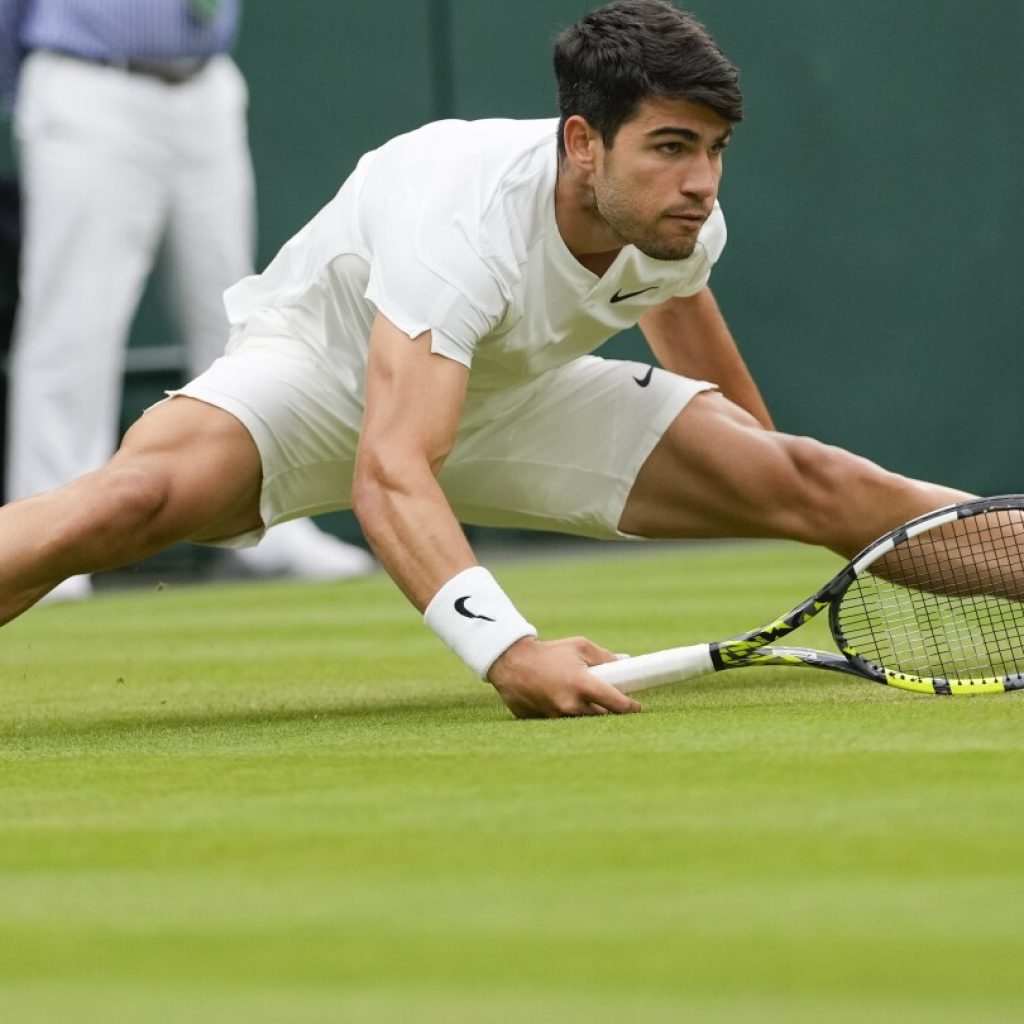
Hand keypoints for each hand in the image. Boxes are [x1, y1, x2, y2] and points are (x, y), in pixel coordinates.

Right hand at [487, 636, 642, 718]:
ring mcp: (556, 717)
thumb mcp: (580, 647)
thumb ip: (605, 657)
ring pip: (583, 721)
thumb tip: (626, 664)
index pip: (617, 703)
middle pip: (602, 716)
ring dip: (588, 712)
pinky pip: (564, 722)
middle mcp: (571, 705)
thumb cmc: (549, 652)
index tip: (637, 707)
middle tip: (609, 699)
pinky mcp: (544, 723)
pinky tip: (560, 699)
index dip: (631, 707)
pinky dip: (567, 714)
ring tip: (581, 696)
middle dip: (608, 709)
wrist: (511, 663)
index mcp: (582, 684)